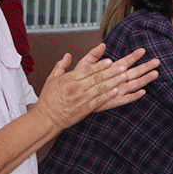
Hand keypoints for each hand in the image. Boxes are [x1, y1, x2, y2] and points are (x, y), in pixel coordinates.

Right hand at [34, 43, 159, 129]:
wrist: (47, 118)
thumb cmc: (49, 98)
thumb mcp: (52, 79)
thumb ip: (61, 66)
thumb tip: (68, 55)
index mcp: (68, 79)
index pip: (87, 70)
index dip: (100, 65)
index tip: (110, 61)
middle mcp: (76, 88)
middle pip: (97, 78)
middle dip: (111, 72)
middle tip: (123, 66)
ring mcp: (81, 99)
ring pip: (100, 88)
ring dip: (114, 82)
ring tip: (125, 76)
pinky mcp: (85, 109)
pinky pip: (99, 100)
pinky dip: (109, 95)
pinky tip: (118, 90)